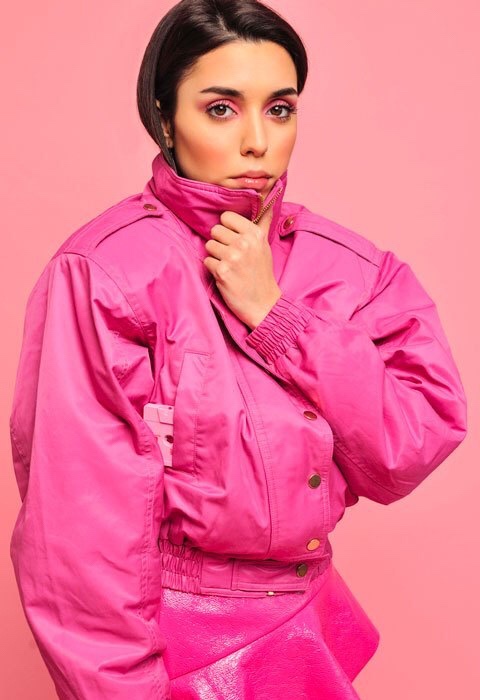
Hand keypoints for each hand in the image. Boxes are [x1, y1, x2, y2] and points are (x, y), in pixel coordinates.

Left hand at [203, 211, 281, 328]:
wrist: (263, 303)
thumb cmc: (261, 273)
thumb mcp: (265, 245)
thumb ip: (262, 222)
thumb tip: (268, 196)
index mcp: (255, 234)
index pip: (227, 217)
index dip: (227, 228)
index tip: (234, 239)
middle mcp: (244, 243)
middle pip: (215, 230)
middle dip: (220, 243)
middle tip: (231, 256)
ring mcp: (232, 257)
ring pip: (209, 245)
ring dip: (215, 256)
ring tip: (229, 266)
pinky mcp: (221, 271)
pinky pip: (206, 261)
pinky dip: (213, 269)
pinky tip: (225, 275)